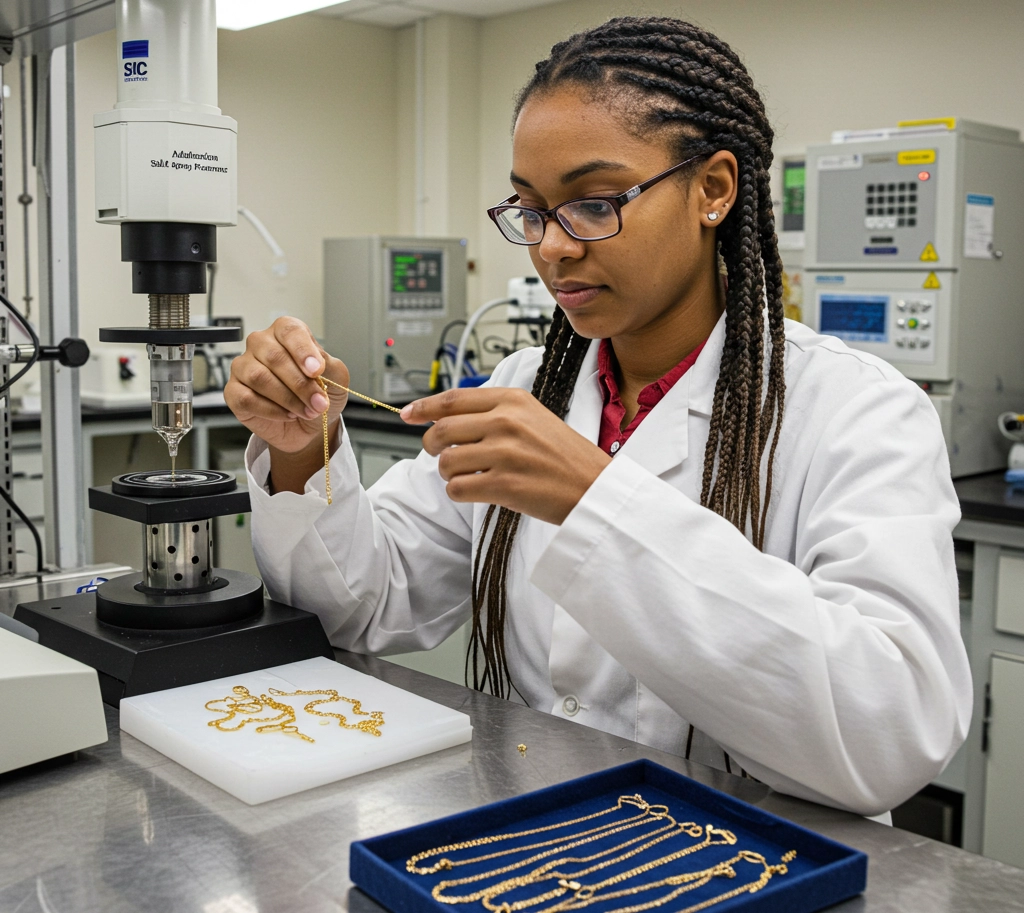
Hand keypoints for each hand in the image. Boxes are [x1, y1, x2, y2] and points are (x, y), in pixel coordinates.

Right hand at [225, 316, 348, 453]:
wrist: (309, 425)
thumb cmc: (318, 394)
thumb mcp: (336, 377)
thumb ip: (329, 366)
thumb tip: (316, 363)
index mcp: (285, 333)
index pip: (289, 330)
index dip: (303, 350)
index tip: (316, 370)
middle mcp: (261, 344)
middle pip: (274, 356)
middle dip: (300, 384)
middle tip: (318, 402)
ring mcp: (244, 367)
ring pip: (259, 378)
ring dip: (288, 399)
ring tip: (306, 411)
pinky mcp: (234, 391)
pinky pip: (246, 398)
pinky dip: (272, 411)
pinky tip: (287, 414)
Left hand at [403, 387, 611, 524]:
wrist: (595, 487)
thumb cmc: (565, 456)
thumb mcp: (534, 417)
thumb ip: (495, 411)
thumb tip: (446, 416)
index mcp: (513, 400)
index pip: (453, 398)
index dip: (423, 407)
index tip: (407, 413)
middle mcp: (506, 422)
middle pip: (441, 430)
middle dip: (433, 446)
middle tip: (443, 454)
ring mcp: (504, 453)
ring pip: (445, 461)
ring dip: (448, 472)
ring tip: (468, 475)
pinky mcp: (504, 485)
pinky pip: (457, 488)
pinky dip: (459, 492)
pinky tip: (477, 490)